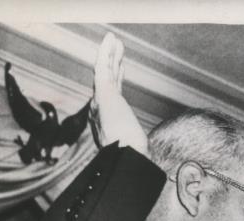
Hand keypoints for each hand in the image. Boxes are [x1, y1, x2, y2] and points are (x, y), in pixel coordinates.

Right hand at [90, 32, 147, 153]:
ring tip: (114, 39)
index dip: (116, 78)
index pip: (112, 93)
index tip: (120, 68)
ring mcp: (100, 98)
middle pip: (109, 78)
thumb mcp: (134, 150)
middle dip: (113, 62)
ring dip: (109, 53)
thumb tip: (143, 157)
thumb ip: (135, 148)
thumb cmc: (131, 157)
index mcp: (107, 118)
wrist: (124, 156)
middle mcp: (100, 107)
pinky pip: (103, 66)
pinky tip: (111, 40)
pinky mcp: (103, 92)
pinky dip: (106, 52)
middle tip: (118, 47)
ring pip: (104, 69)